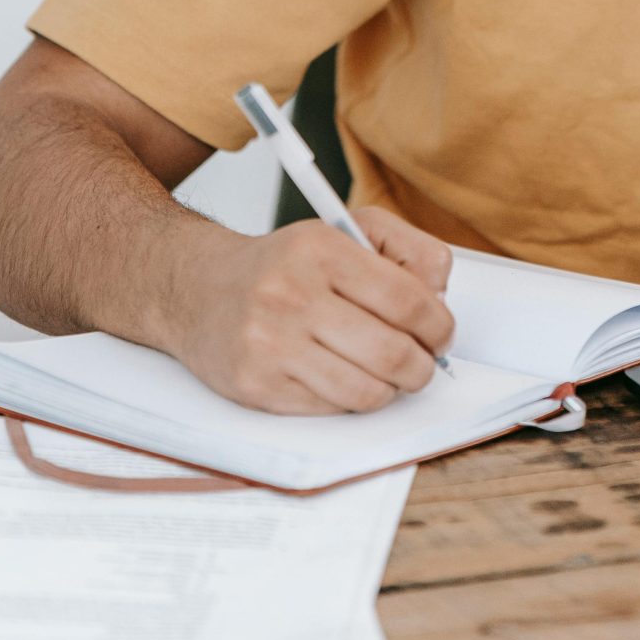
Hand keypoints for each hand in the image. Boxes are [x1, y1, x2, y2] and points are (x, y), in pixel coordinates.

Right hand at [170, 207, 454, 412]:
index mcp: (321, 249)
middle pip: (392, 352)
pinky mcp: (257, 386)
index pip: (407, 299)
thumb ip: (407, 252)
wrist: (197, 289)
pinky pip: (332, 409)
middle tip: (423, 363)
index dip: (439, 325)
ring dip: (392, 389)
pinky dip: (352, 399)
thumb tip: (441, 300)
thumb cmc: (286, 263)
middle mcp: (292, 294)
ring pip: (366, 390)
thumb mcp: (346, 230)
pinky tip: (346, 378)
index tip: (442, 334)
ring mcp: (271, 344)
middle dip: (422, 366)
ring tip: (390, 375)